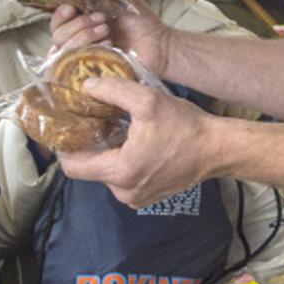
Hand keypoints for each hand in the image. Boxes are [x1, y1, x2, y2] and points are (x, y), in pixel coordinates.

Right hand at [49, 1, 172, 76]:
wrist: (159, 44)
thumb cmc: (141, 20)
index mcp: (81, 23)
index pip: (57, 22)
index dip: (60, 15)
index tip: (71, 8)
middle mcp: (78, 42)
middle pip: (58, 36)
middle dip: (78, 25)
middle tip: (102, 20)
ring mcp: (84, 59)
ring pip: (64, 51)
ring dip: (84, 36)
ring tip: (107, 31)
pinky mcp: (93, 73)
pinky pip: (77, 67)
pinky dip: (91, 52)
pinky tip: (108, 46)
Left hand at [55, 76, 213, 207]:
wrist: (218, 149)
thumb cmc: (185, 127)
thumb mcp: (147, 100)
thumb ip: (113, 90)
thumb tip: (86, 85)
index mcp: (120, 172)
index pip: (74, 167)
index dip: (65, 148)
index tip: (65, 129)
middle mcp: (124, 192)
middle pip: (90, 169)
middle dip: (89, 146)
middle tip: (91, 122)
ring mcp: (136, 198)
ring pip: (107, 173)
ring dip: (107, 153)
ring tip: (113, 129)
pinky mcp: (147, 196)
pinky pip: (123, 179)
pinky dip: (122, 162)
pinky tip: (131, 142)